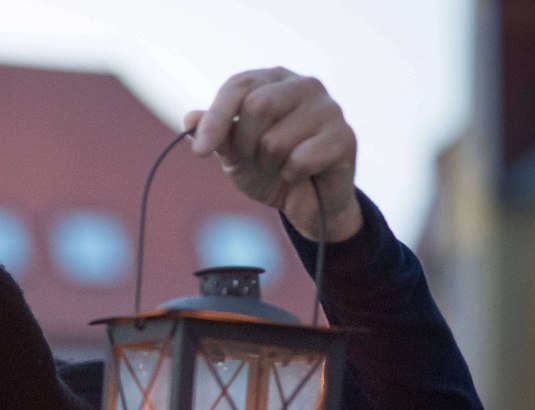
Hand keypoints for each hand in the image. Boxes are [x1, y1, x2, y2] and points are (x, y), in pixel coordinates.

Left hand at [185, 67, 361, 242]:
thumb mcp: (234, 153)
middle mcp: (304, 85)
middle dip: (246, 144)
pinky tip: (303, 174)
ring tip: (282, 165)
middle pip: (258, 106)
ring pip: (276, 139)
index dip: (216, 118)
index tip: (200, 151)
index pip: (239, 85)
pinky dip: (292, 176)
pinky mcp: (345, 137)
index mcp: (274, 80)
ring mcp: (329, 109)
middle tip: (255, 159)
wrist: (306, 203)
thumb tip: (190, 119)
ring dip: (270, 163)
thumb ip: (215, 134)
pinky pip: (300, 160)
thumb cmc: (269, 168)